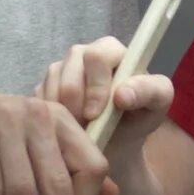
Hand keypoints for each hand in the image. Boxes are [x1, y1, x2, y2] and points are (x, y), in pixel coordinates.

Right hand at [34, 36, 175, 149]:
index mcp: (111, 51)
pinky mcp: (43, 88)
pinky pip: (37, 100)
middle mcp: (83, 55)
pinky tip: (63, 131)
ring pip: (50, 85)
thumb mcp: (156, 105)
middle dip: (74, 101)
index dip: (95, 85)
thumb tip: (123, 94)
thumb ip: (149, 92)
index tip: (97, 114)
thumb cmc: (138, 118)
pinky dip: (49, 119)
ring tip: (78, 131)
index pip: (97, 55)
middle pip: (67, 68)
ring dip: (62, 113)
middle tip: (84, 126)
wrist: (116, 144)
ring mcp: (60, 70)